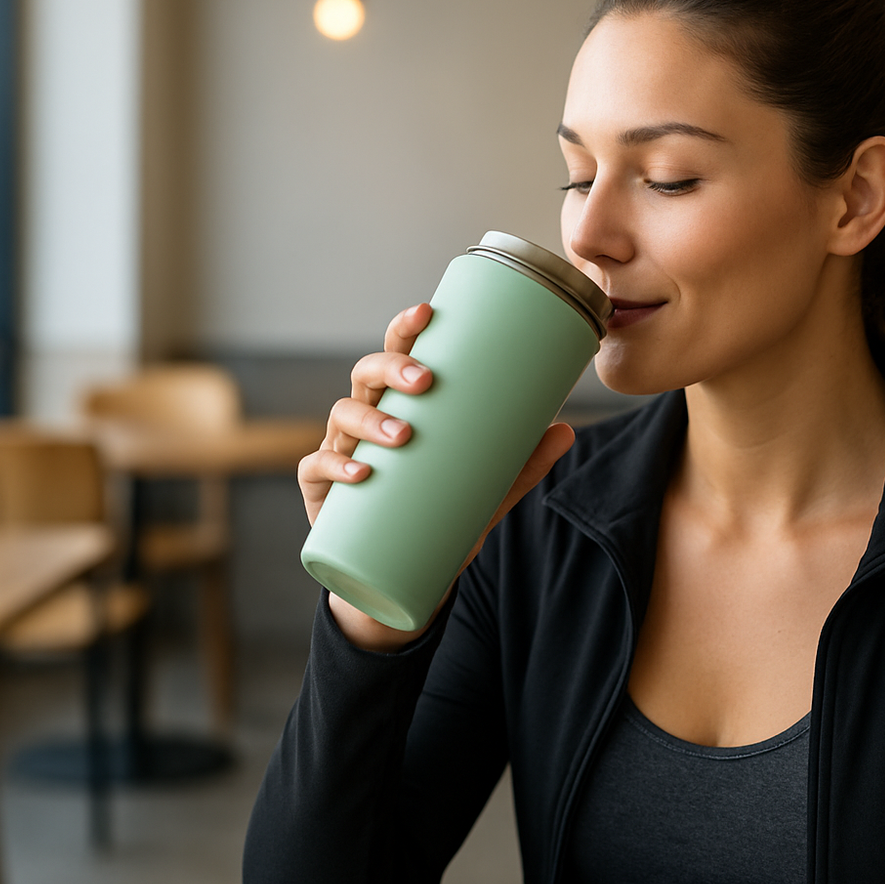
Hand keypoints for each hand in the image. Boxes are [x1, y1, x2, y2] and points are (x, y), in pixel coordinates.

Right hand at [297, 303, 575, 650]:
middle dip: (391, 368)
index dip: (405, 329)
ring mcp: (339, 449)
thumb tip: (566, 430)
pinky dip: (337, 465)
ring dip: (370, 418)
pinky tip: (362, 471)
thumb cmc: (437, 511)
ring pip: (341, 414)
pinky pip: (318, 467)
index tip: (426, 312)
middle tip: (424, 380)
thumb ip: (522, 463)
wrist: (399, 571)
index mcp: (399, 403)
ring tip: (403, 434)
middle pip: (365, 375)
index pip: (397, 353)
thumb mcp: (487, 489)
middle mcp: (365, 418)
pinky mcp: (322, 487)